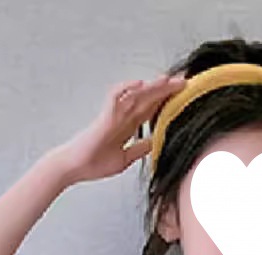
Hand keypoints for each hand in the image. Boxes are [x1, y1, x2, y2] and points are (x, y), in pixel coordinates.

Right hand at [48, 73, 187, 184]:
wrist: (76, 168)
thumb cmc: (95, 163)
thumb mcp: (125, 158)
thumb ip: (140, 148)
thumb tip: (156, 143)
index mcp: (129, 127)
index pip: (152, 110)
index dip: (168, 101)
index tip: (185, 96)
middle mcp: (123, 117)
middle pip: (148, 99)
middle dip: (166, 90)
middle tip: (185, 81)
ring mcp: (114, 115)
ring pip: (136, 95)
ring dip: (152, 86)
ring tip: (169, 79)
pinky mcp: (104, 117)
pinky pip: (116, 97)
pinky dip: (127, 88)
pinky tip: (140, 84)